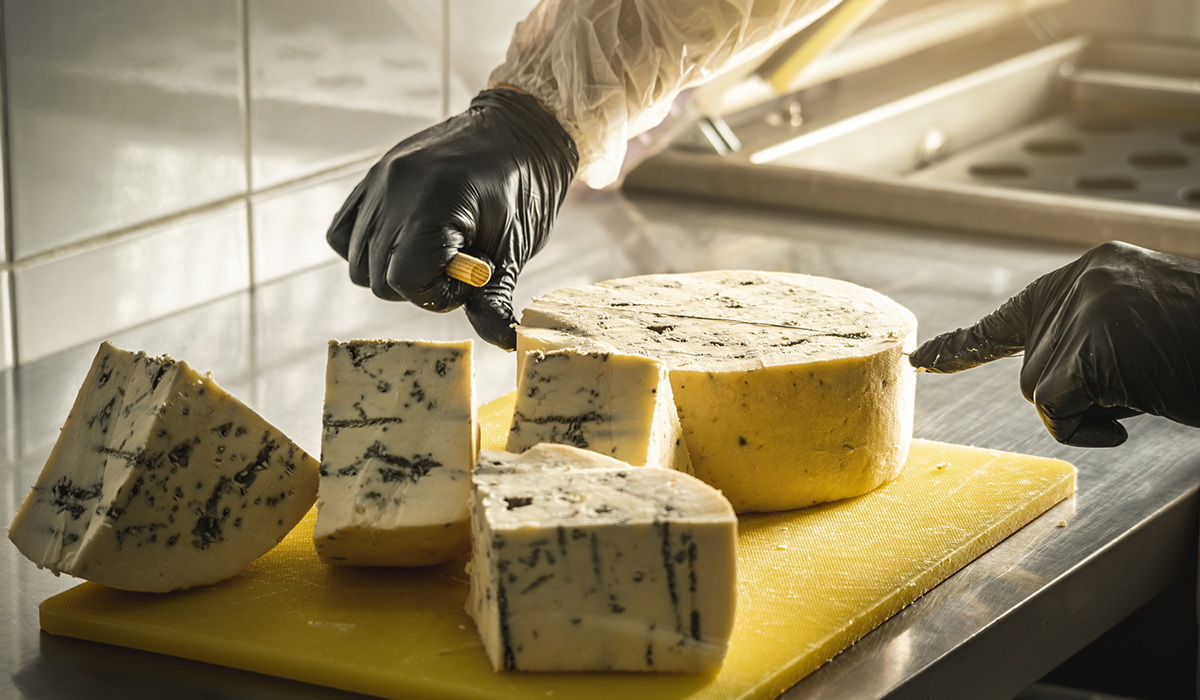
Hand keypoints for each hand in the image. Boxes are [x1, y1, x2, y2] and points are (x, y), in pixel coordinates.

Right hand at [327, 88, 577, 349]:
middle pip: (375, 277)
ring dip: (393, 269)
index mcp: (435, 200)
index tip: (467, 279)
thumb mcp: (517, 244)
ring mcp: (378, 180)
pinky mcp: (372, 178)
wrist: (519, 129)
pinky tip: (407, 241)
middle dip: (417, 285)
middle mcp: (395, 187)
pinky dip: (368, 248)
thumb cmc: (526, 186)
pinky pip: (343, 232)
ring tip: (436, 251)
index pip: (401, 278)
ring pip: (356, 261)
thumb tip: (502, 342)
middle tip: (457, 266)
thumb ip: (495, 296)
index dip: (434, 294)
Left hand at [910, 241, 1199, 446]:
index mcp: (1095, 270)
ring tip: (1153, 385)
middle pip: (1031, 369)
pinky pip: (1054, 410)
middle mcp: (1085, 279)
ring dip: (1091, 410)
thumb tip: (1046, 383)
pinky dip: (1089, 428)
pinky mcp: (1093, 346)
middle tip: (1147, 379)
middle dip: (1079, 393)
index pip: (1014, 314)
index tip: (924, 359)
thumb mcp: (1146, 329)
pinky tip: (1138, 415)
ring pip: (1039, 392)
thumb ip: (1092, 338)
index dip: (966, 343)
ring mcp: (1089, 309)